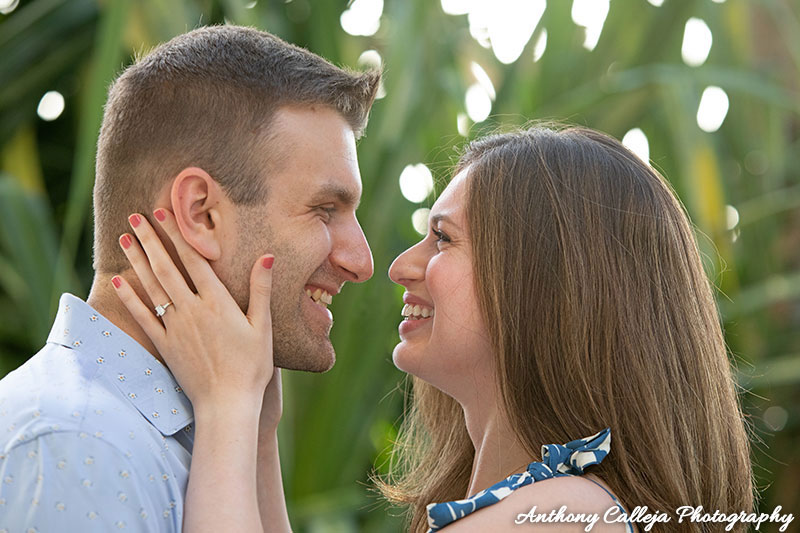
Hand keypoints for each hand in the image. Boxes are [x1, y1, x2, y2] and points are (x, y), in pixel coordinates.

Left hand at [111, 208, 274, 411]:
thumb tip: (267, 257)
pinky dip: (130, 296)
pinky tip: (120, 279)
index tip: (166, 212)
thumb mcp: (263, 327)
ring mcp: (175, 328)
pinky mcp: (165, 345)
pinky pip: (143, 315)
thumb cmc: (252, 367)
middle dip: (151, 238)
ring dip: (138, 259)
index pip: (194, 260)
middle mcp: (192, 310)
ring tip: (125, 237)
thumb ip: (261, 290)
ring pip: (152, 286)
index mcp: (218, 303)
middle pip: (167, 267)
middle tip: (136, 215)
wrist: (227, 404)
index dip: (179, 234)